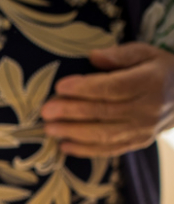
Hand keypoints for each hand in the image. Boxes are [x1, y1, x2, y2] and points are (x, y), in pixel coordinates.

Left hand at [41, 42, 173, 156]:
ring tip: (50, 128)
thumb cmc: (157, 71)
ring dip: (74, 133)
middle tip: (46, 111)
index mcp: (150, 82)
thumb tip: (93, 56)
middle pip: (105, 111)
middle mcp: (148, 108)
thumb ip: (120, 55)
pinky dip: (85, 150)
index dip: (85, 88)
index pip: (114, 87)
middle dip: (72, 112)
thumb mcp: (145, 53)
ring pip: (105, 134)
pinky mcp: (138, 142)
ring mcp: (143, 129)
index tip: (60, 86)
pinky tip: (64, 146)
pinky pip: (109, 149)